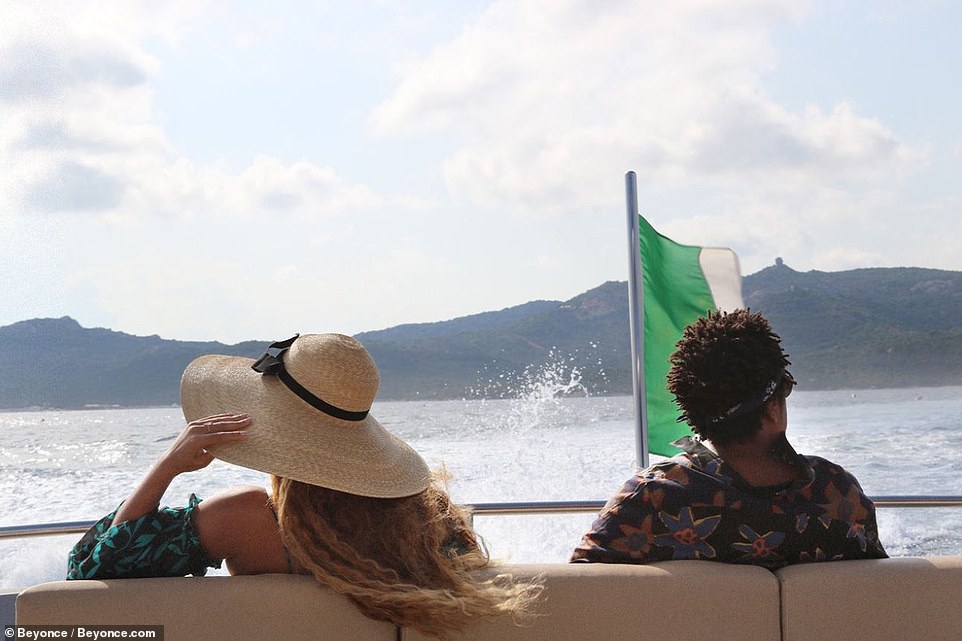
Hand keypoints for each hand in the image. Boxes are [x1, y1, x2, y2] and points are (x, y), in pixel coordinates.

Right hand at [110, 413, 249, 526]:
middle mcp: (197, 426)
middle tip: (250, 418)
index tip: (242, 416)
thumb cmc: (186, 460)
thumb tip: (227, 447)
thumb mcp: (203, 453)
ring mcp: (197, 431)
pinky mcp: (198, 439)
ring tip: (248, 423)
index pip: (216, 419)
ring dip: (236, 424)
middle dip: (236, 419)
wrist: (170, 465)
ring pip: (221, 426)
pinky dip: (231, 435)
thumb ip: (214, 448)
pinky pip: (219, 436)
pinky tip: (242, 435)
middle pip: (221, 420)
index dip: (230, 417)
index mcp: (197, 426)